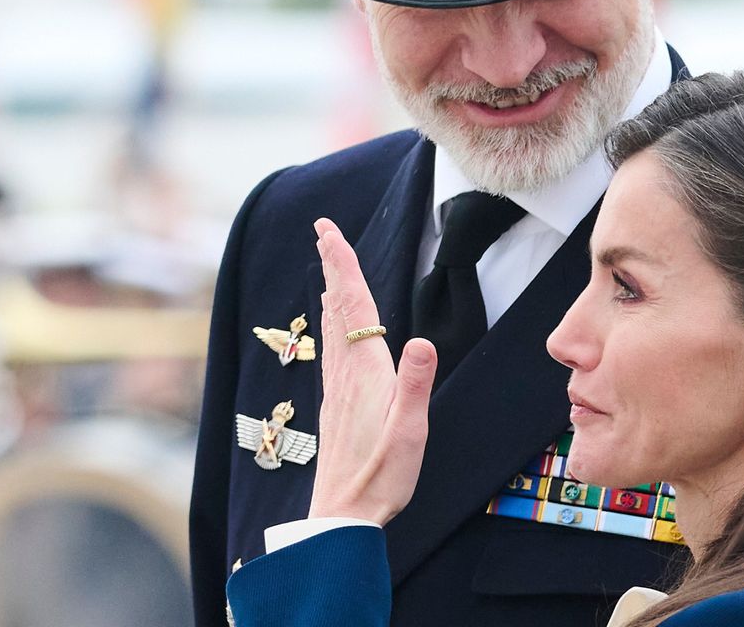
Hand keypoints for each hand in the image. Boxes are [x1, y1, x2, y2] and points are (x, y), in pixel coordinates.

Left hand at [308, 218, 436, 524]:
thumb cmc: (382, 475)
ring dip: (332, 292)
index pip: (354, 306)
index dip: (343, 266)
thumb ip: (414, 383)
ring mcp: (339, 388)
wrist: (344, 513)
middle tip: (323, 232)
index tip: (329, 231)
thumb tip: (420, 340)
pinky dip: (333, 324)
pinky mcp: (337, 403)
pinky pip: (334, 349)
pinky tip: (333, 329)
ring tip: (329, 268)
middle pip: (339, 308)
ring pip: (333, 327)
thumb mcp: (410, 429)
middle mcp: (347, 372)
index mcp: (366, 371)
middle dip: (333, 267)